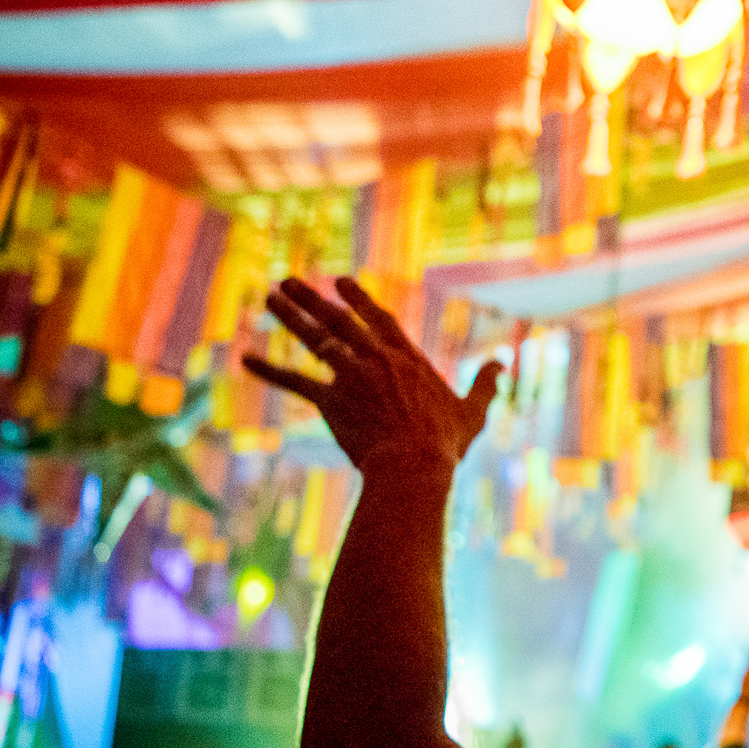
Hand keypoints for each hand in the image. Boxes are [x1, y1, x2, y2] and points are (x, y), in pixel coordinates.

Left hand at [243, 277, 502, 473]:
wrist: (413, 466)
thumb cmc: (445, 443)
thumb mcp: (472, 411)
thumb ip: (486, 384)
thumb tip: (503, 364)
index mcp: (407, 358)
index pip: (378, 318)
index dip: (358, 298)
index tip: (340, 282)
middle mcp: (376, 359)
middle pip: (339, 319)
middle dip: (312, 298)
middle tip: (288, 281)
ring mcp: (351, 377)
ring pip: (315, 339)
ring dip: (290, 316)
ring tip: (270, 298)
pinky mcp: (330, 401)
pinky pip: (294, 381)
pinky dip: (269, 370)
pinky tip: (246, 358)